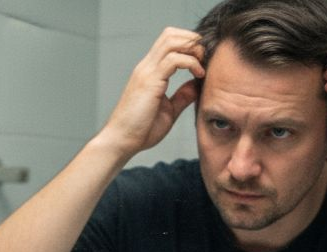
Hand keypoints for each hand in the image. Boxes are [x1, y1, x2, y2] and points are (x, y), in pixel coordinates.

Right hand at [100, 27, 204, 156]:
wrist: (121, 141)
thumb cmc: (141, 130)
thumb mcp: (169, 110)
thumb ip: (182, 96)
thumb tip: (197, 84)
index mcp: (150, 71)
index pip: (169, 41)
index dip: (189, 45)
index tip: (203, 62)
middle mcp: (147, 66)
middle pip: (171, 34)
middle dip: (193, 41)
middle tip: (205, 60)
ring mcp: (147, 72)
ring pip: (172, 40)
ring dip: (192, 49)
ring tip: (202, 66)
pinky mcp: (150, 81)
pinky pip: (174, 59)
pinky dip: (191, 62)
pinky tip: (199, 75)